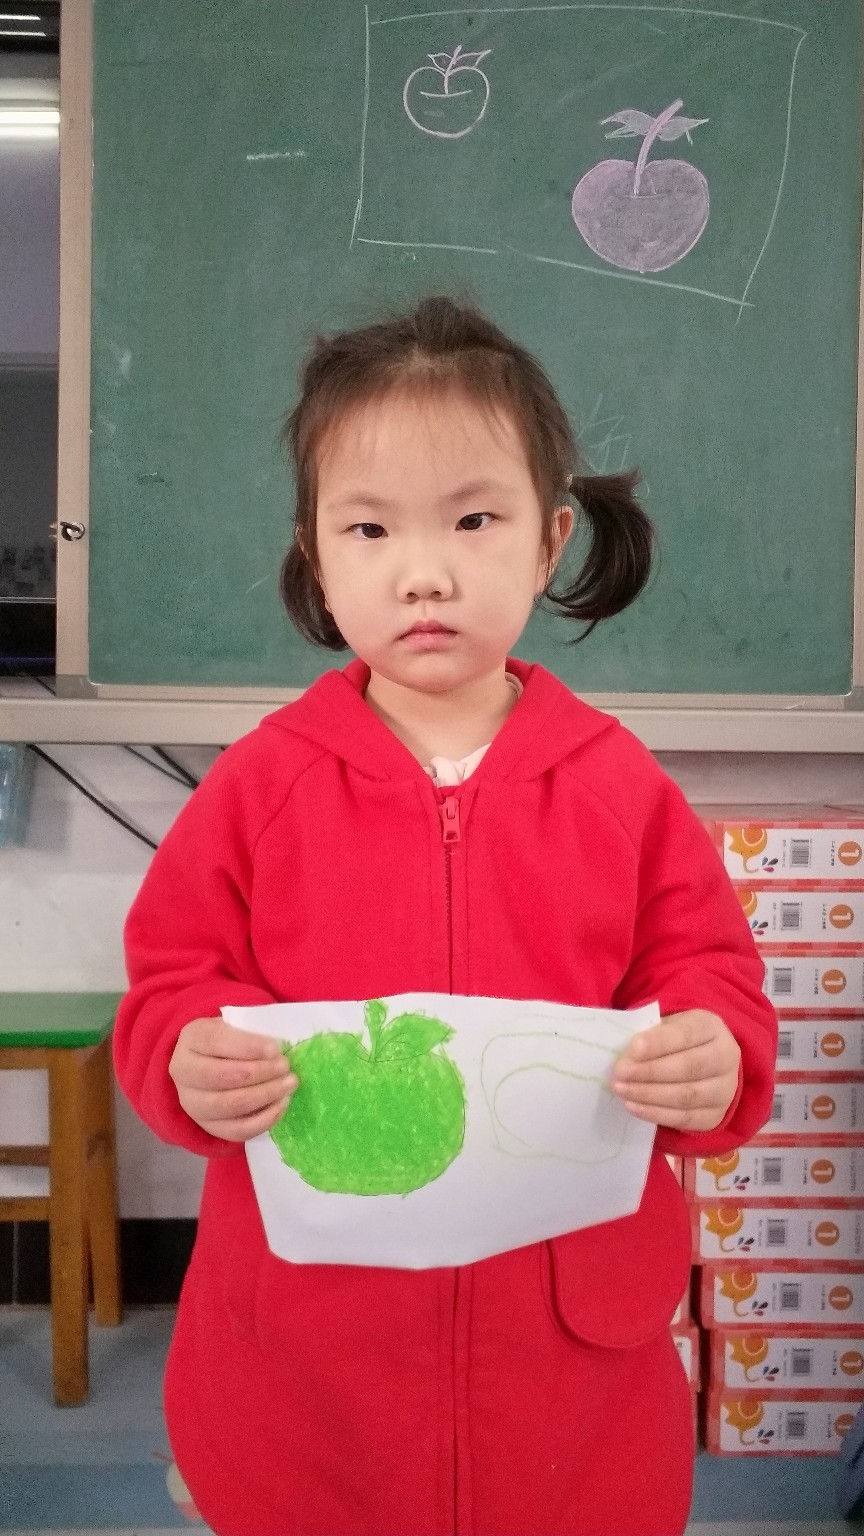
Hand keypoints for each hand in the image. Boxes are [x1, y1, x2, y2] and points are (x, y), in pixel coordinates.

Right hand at [169, 1016, 297, 1140]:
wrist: (207, 1065)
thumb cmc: (229, 1041)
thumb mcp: (235, 1026)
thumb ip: (252, 1032)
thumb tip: (279, 1048)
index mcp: (191, 1039)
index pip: (216, 1041)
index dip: (248, 1046)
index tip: (275, 1048)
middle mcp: (184, 1073)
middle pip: (221, 1076)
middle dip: (259, 1072)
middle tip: (285, 1067)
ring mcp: (192, 1104)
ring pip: (228, 1105)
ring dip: (264, 1095)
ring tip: (288, 1085)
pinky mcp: (207, 1126)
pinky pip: (236, 1130)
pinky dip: (263, 1119)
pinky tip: (281, 1104)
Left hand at [611, 1010, 740, 1130]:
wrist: (707, 1064)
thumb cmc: (677, 1041)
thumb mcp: (667, 1026)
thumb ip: (649, 1035)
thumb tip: (626, 1054)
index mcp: (712, 1028)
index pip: (686, 1034)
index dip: (658, 1043)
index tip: (632, 1049)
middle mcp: (726, 1058)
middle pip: (688, 1067)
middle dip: (650, 1071)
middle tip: (620, 1073)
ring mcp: (725, 1090)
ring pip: (687, 1096)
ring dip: (649, 1094)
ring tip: (623, 1090)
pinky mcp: (716, 1116)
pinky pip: (685, 1119)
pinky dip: (656, 1114)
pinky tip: (633, 1106)